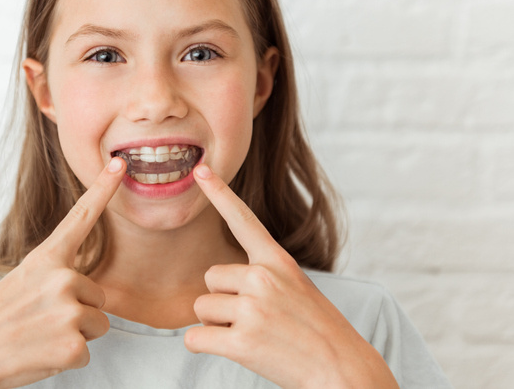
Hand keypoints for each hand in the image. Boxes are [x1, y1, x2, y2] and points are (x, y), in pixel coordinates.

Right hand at [0, 157, 126, 388]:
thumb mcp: (22, 283)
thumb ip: (55, 276)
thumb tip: (81, 287)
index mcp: (46, 258)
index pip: (82, 216)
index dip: (103, 187)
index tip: (121, 163)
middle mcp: (62, 277)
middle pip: (98, 297)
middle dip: (77, 312)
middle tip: (40, 322)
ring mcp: (69, 310)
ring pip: (97, 324)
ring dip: (74, 335)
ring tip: (39, 337)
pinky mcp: (72, 344)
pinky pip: (87, 352)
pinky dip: (66, 359)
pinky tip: (39, 355)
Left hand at [184, 164, 398, 388]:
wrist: (344, 372)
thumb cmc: (318, 333)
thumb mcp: (297, 289)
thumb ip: (262, 277)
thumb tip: (217, 283)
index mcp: (278, 262)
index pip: (243, 220)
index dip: (220, 193)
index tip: (201, 169)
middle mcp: (263, 278)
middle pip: (209, 278)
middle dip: (222, 300)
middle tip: (256, 320)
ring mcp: (252, 309)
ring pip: (201, 309)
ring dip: (217, 326)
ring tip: (256, 337)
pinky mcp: (241, 342)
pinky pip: (194, 338)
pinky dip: (203, 347)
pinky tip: (237, 352)